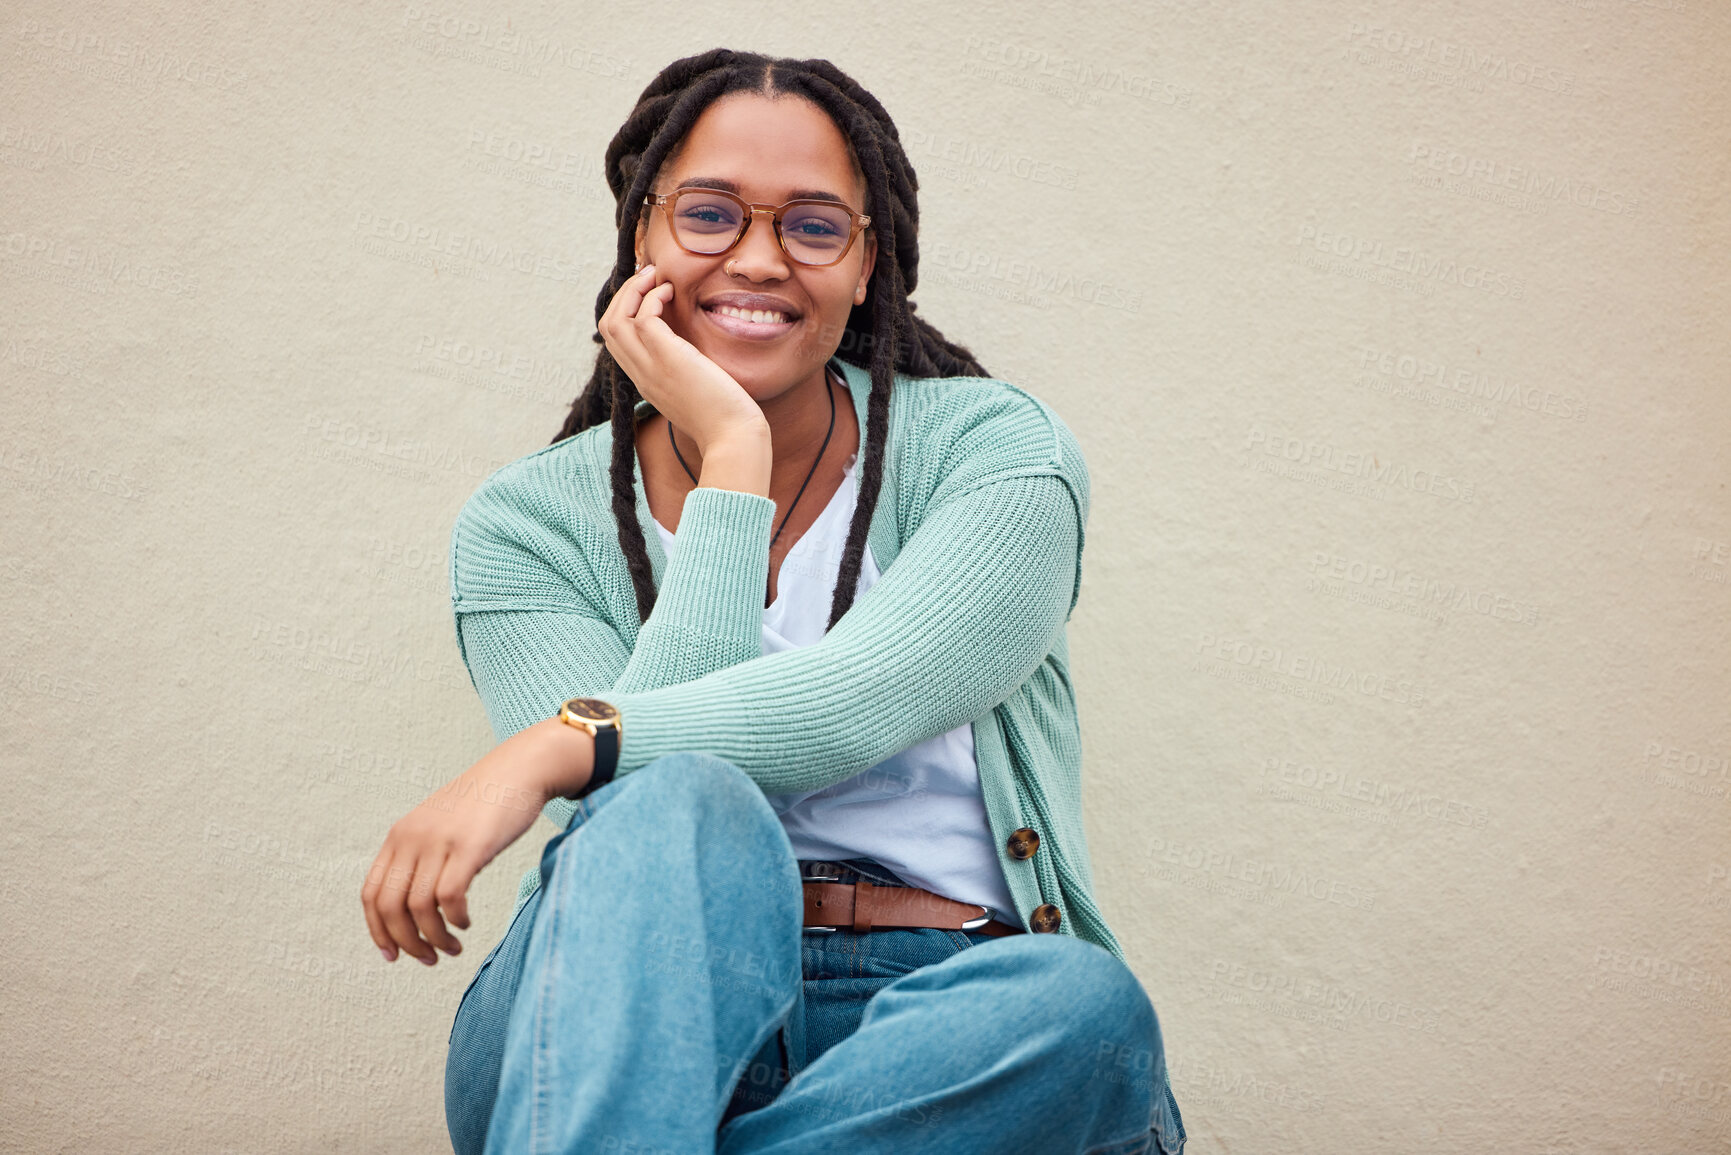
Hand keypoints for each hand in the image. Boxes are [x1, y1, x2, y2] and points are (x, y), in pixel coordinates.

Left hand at [360, 718, 592, 965]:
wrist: (519, 770)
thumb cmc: (484, 804)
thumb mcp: (438, 826)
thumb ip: (421, 857)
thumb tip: (413, 907)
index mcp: (400, 835)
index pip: (371, 894)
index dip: (378, 931)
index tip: (392, 955)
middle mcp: (413, 838)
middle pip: (390, 907)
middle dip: (406, 943)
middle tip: (428, 959)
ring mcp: (440, 841)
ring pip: (420, 908)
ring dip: (434, 939)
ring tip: (452, 948)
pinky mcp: (470, 846)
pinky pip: (450, 897)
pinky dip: (455, 919)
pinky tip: (466, 923)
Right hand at [598, 265, 768, 453]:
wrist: (734, 438)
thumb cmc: (726, 418)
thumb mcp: (696, 391)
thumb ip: (685, 371)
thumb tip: (694, 352)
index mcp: (646, 382)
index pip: (617, 342)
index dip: (626, 312)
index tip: (647, 293)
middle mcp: (641, 375)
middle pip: (608, 327)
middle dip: (624, 295)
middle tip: (648, 277)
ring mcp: (650, 368)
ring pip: (616, 320)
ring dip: (633, 290)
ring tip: (656, 277)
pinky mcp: (666, 358)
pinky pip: (643, 318)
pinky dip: (653, 298)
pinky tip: (672, 293)